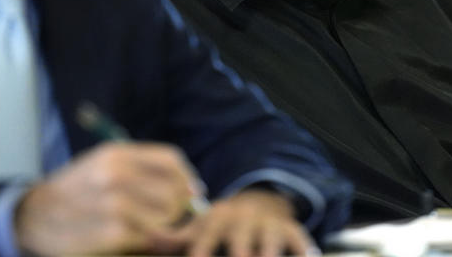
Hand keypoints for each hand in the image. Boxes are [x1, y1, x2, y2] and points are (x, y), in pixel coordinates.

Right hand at [13, 141, 202, 255]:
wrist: (35, 216)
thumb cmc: (78, 190)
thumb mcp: (104, 165)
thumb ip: (144, 171)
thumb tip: (194, 189)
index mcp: (116, 153)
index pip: (170, 160)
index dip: (186, 177)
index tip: (192, 190)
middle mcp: (115, 174)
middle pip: (174, 191)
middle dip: (180, 207)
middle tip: (173, 216)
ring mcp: (114, 204)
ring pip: (167, 217)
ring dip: (166, 226)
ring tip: (153, 228)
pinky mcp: (112, 233)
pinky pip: (150, 238)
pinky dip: (148, 241)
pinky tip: (135, 238)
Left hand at [153, 188, 315, 256]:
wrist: (259, 201)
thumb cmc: (223, 224)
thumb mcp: (200, 226)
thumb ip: (175, 238)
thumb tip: (148, 238)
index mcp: (216, 222)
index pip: (205, 245)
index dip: (203, 254)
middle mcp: (243, 222)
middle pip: (241, 249)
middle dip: (240, 256)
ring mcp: (268, 226)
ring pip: (270, 246)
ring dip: (268, 255)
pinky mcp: (291, 230)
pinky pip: (300, 241)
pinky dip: (304, 252)